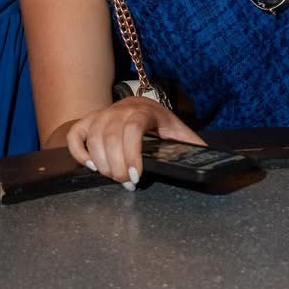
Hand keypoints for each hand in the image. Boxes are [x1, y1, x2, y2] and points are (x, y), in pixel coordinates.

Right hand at [63, 96, 204, 190]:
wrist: (142, 104)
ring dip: (100, 164)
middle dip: (116, 167)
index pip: (133, 128)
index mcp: (145, 111)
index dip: (131, 154)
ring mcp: (101, 114)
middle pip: (110, 137)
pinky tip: (91, 165)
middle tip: (126, 184)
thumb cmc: (162, 124)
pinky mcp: (88, 121)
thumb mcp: (179, 132)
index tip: (135, 177)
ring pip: (92, 138)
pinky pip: (75, 135)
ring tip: (113, 178)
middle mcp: (119, 109)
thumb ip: (192, 146)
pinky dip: (79, 152)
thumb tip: (212, 161)